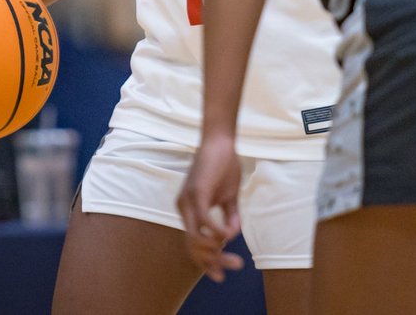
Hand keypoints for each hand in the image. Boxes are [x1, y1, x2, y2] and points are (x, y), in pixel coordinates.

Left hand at [177, 136, 244, 281]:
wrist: (220, 140)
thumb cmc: (223, 165)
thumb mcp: (229, 197)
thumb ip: (230, 216)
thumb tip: (233, 235)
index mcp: (188, 211)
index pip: (192, 244)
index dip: (205, 262)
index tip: (221, 275)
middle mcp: (183, 208)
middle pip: (192, 247)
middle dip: (212, 262)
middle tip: (233, 266)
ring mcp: (187, 202)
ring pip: (195, 239)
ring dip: (215, 249)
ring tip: (233, 251)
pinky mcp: (196, 193)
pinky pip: (203, 221)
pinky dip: (216, 231)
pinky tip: (229, 233)